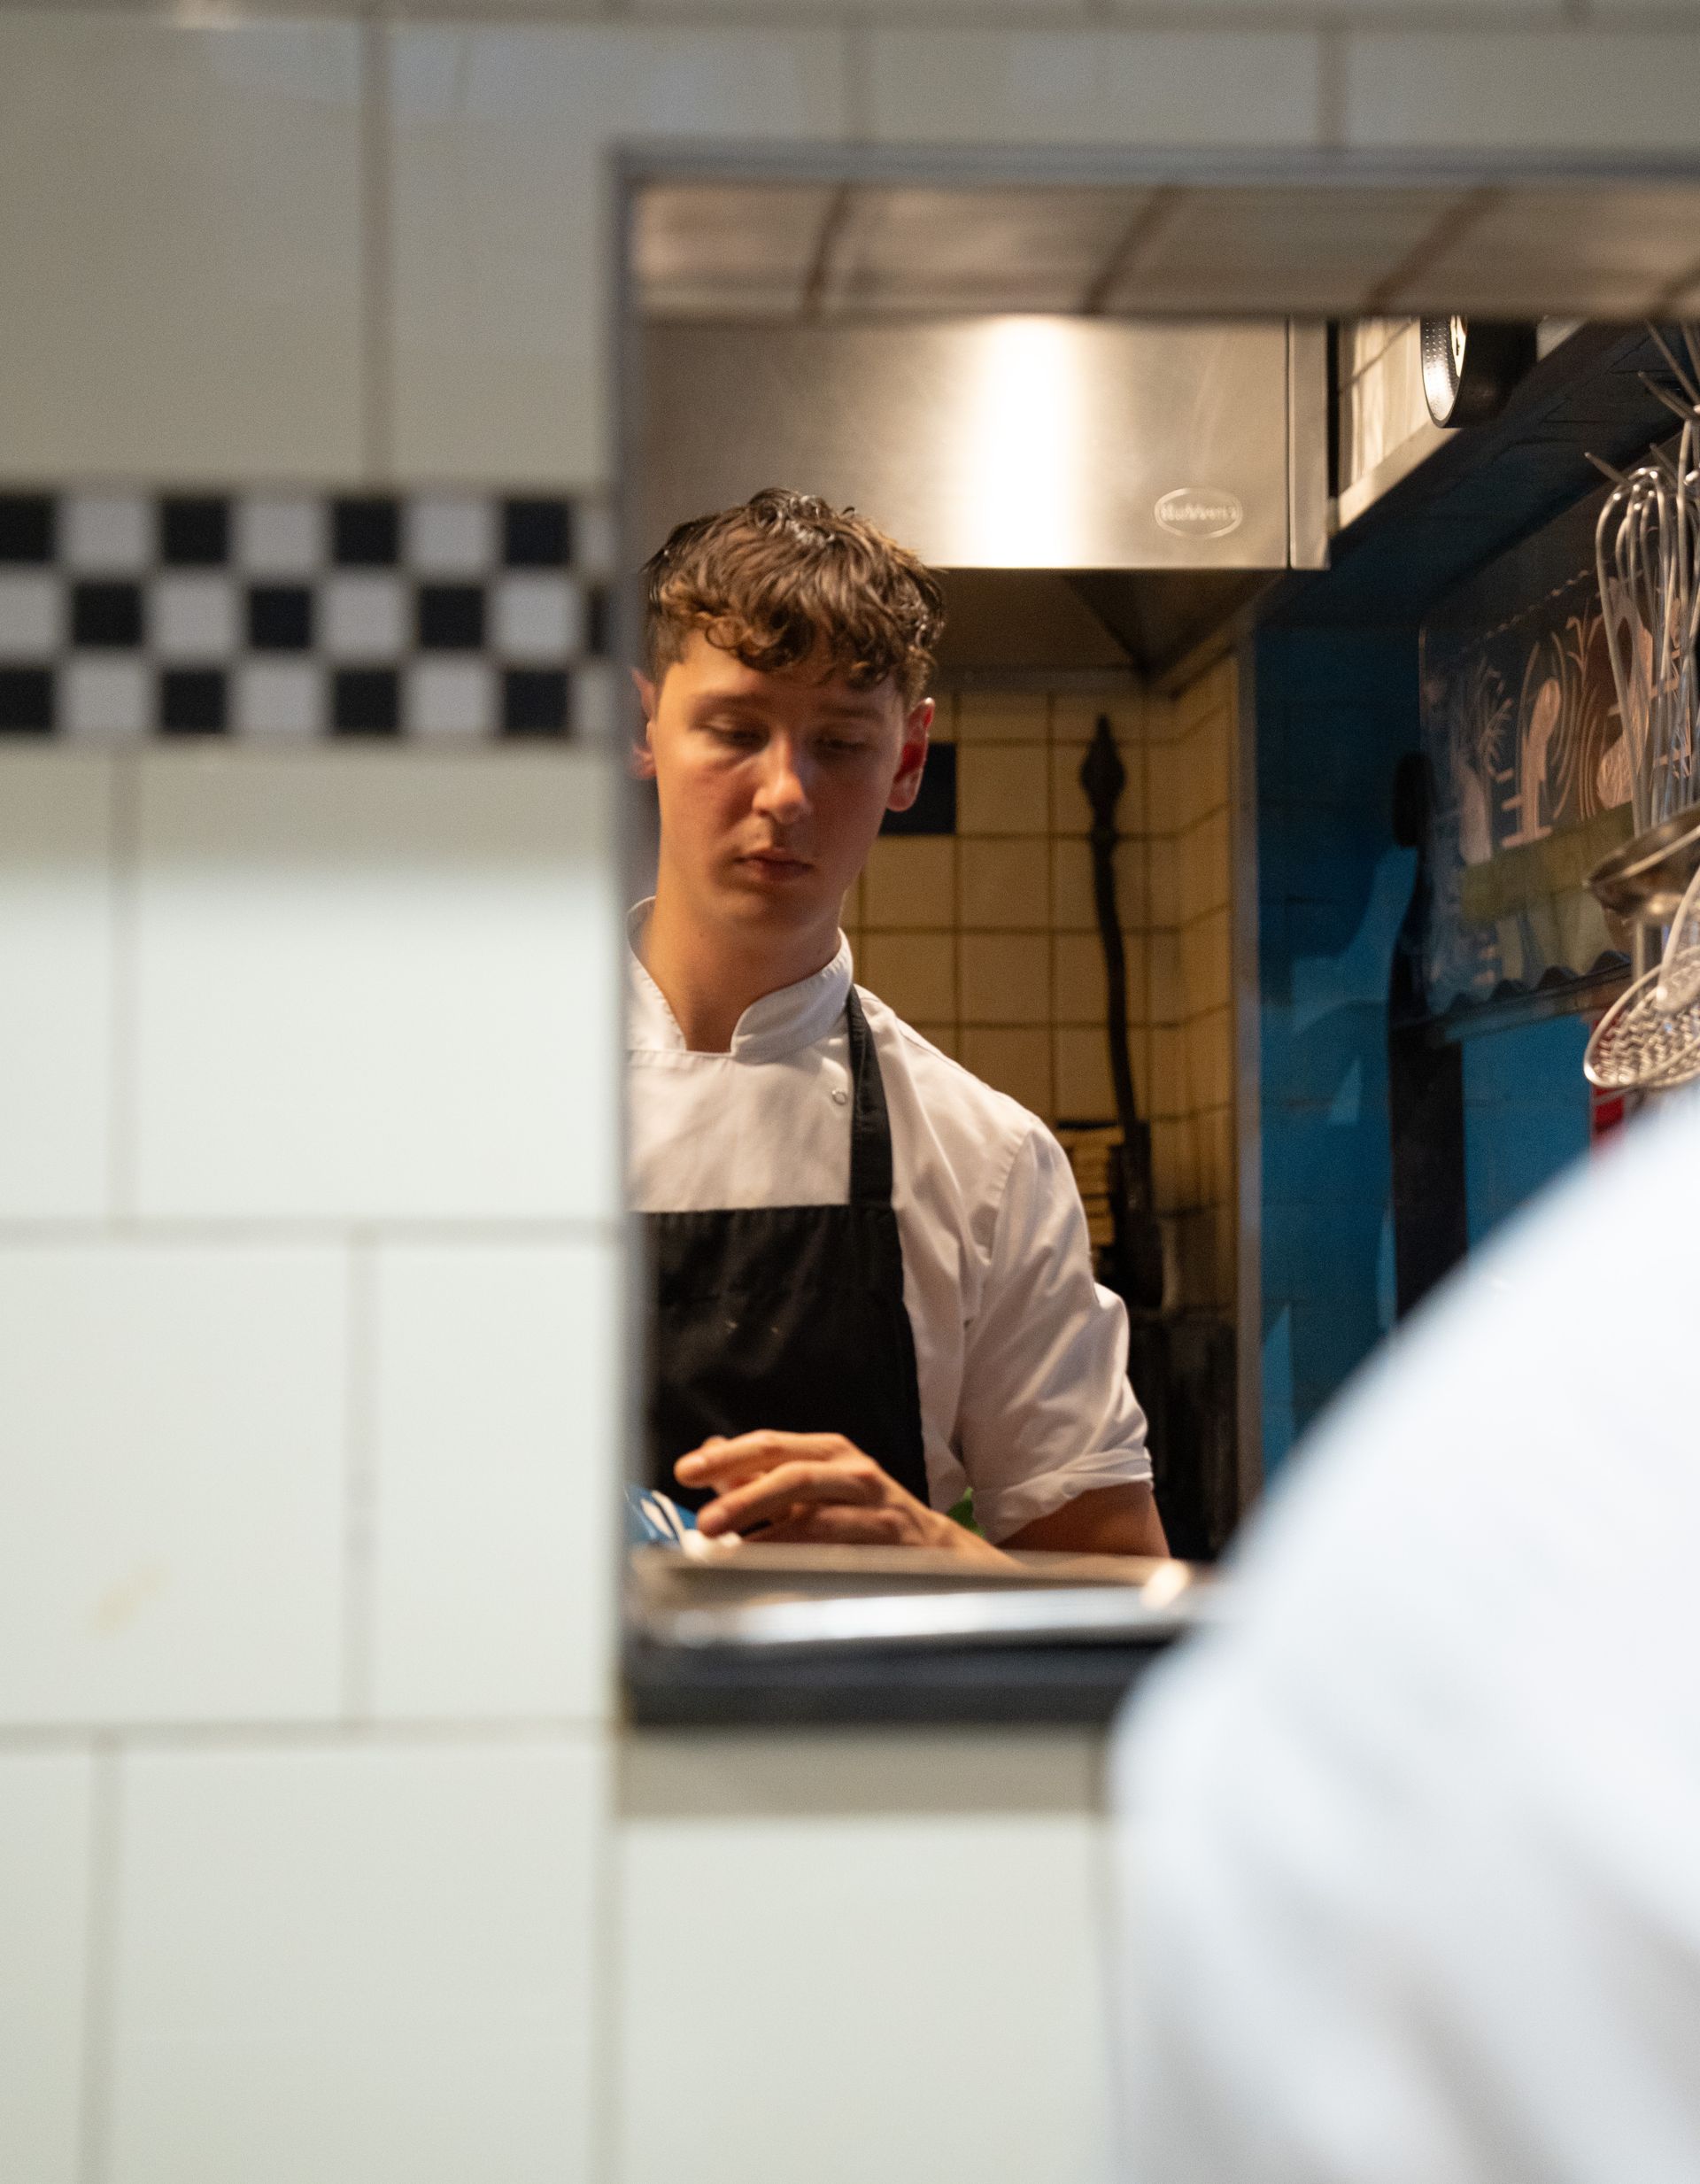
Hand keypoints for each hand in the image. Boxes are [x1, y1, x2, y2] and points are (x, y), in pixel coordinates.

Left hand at [675, 1431, 1008, 1562]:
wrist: (935, 1550)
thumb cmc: (862, 1515)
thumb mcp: (812, 1488)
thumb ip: (761, 1476)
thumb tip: (710, 1458)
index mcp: (827, 1451)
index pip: (770, 1444)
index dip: (727, 1457)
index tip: (685, 1471)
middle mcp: (852, 1469)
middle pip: (793, 1474)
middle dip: (745, 1498)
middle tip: (705, 1523)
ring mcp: (875, 1503)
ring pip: (818, 1515)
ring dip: (769, 1538)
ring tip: (731, 1556)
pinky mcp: (892, 1539)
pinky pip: (843, 1551)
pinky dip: (806, 1562)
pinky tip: (777, 1573)